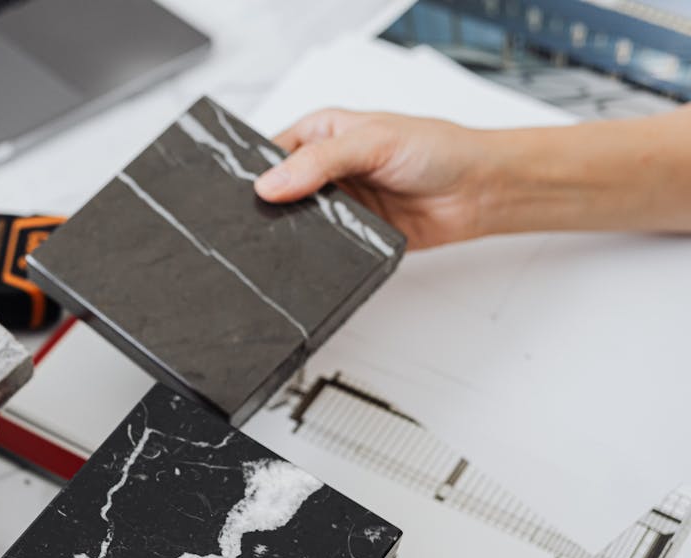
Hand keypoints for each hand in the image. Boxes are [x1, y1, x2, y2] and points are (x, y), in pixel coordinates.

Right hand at [255, 109, 493, 249]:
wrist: (478, 192)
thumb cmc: (438, 150)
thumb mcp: (373, 141)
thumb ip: (320, 161)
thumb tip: (270, 183)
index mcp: (321, 134)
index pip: (270, 152)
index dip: (256, 171)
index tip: (250, 190)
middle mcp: (324, 168)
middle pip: (277, 191)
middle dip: (272, 205)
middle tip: (268, 216)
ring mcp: (336, 203)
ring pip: (295, 222)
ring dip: (294, 230)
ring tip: (295, 232)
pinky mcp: (350, 234)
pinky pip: (321, 247)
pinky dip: (317, 251)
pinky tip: (319, 248)